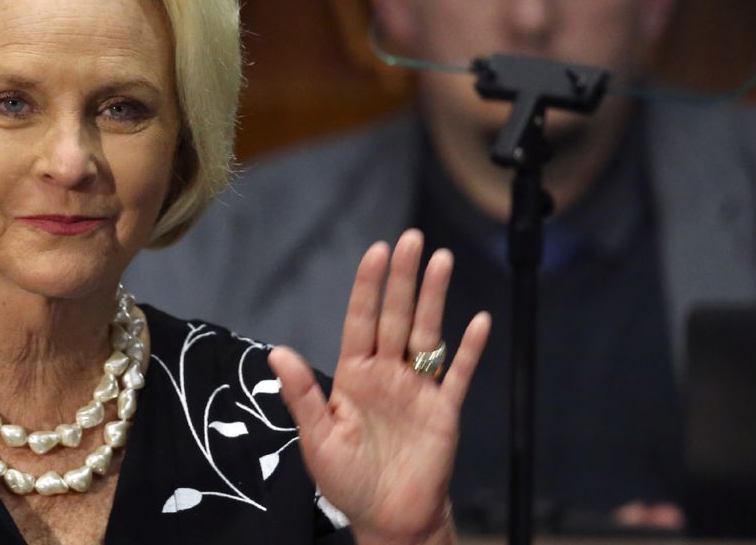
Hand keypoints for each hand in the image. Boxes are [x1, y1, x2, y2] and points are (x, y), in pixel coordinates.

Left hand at [269, 230, 490, 544]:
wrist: (388, 519)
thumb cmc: (346, 481)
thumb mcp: (317, 438)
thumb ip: (303, 394)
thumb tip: (277, 352)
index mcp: (353, 375)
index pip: (361, 320)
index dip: (369, 286)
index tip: (376, 251)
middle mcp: (386, 373)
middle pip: (396, 316)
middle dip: (403, 278)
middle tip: (412, 239)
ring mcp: (417, 389)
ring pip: (428, 334)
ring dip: (435, 299)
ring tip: (441, 260)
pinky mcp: (444, 412)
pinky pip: (459, 375)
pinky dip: (469, 349)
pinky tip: (478, 320)